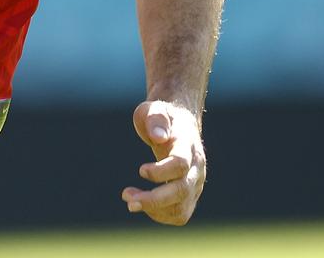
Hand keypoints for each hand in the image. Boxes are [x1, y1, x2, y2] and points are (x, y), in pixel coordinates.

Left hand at [121, 99, 205, 225]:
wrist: (179, 124)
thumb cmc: (162, 117)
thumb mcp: (155, 109)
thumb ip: (155, 119)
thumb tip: (158, 137)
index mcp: (188, 144)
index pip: (181, 164)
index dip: (161, 171)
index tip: (140, 170)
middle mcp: (196, 167)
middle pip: (181, 191)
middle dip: (154, 199)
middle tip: (127, 198)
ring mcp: (195, 184)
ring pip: (181, 209)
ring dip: (153, 210)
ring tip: (129, 199)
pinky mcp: (190, 196)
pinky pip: (179, 214)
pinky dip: (159, 214)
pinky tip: (141, 201)